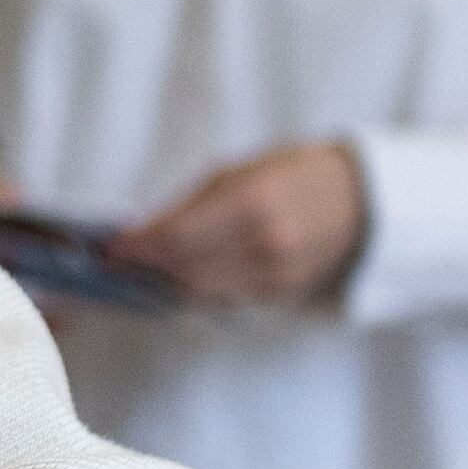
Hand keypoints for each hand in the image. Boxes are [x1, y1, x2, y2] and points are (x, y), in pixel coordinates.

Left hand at [106, 141, 364, 305]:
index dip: (138, 248)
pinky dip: (195, 289)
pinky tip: (179, 275)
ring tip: (142, 268)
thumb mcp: (238, 171)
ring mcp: (273, 277)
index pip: (176, 239)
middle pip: (183, 274)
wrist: (357, 199)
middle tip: (118, 262)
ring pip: (199, 293)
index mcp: (250, 204)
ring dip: (166, 283)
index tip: (110, 249)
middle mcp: (263, 247)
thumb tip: (144, 233)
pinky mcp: (278, 296)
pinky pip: (222, 298)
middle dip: (146, 270)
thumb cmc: (291, 173)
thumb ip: (190, 204)